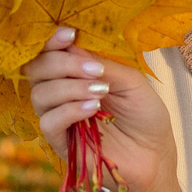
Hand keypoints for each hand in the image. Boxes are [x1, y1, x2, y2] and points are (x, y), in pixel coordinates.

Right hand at [24, 26, 172, 191]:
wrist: (155, 156)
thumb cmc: (145, 116)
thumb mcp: (132, 82)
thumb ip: (103, 64)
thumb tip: (72, 46)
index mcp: (76, 73)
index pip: (49, 52)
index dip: (52, 41)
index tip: (69, 34)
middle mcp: (62, 92)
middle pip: (36, 69)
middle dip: (61, 63)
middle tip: (93, 71)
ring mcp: (59, 117)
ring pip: (39, 94)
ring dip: (69, 87)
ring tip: (100, 92)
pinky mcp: (61, 142)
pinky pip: (48, 121)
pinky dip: (68, 110)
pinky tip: (92, 108)